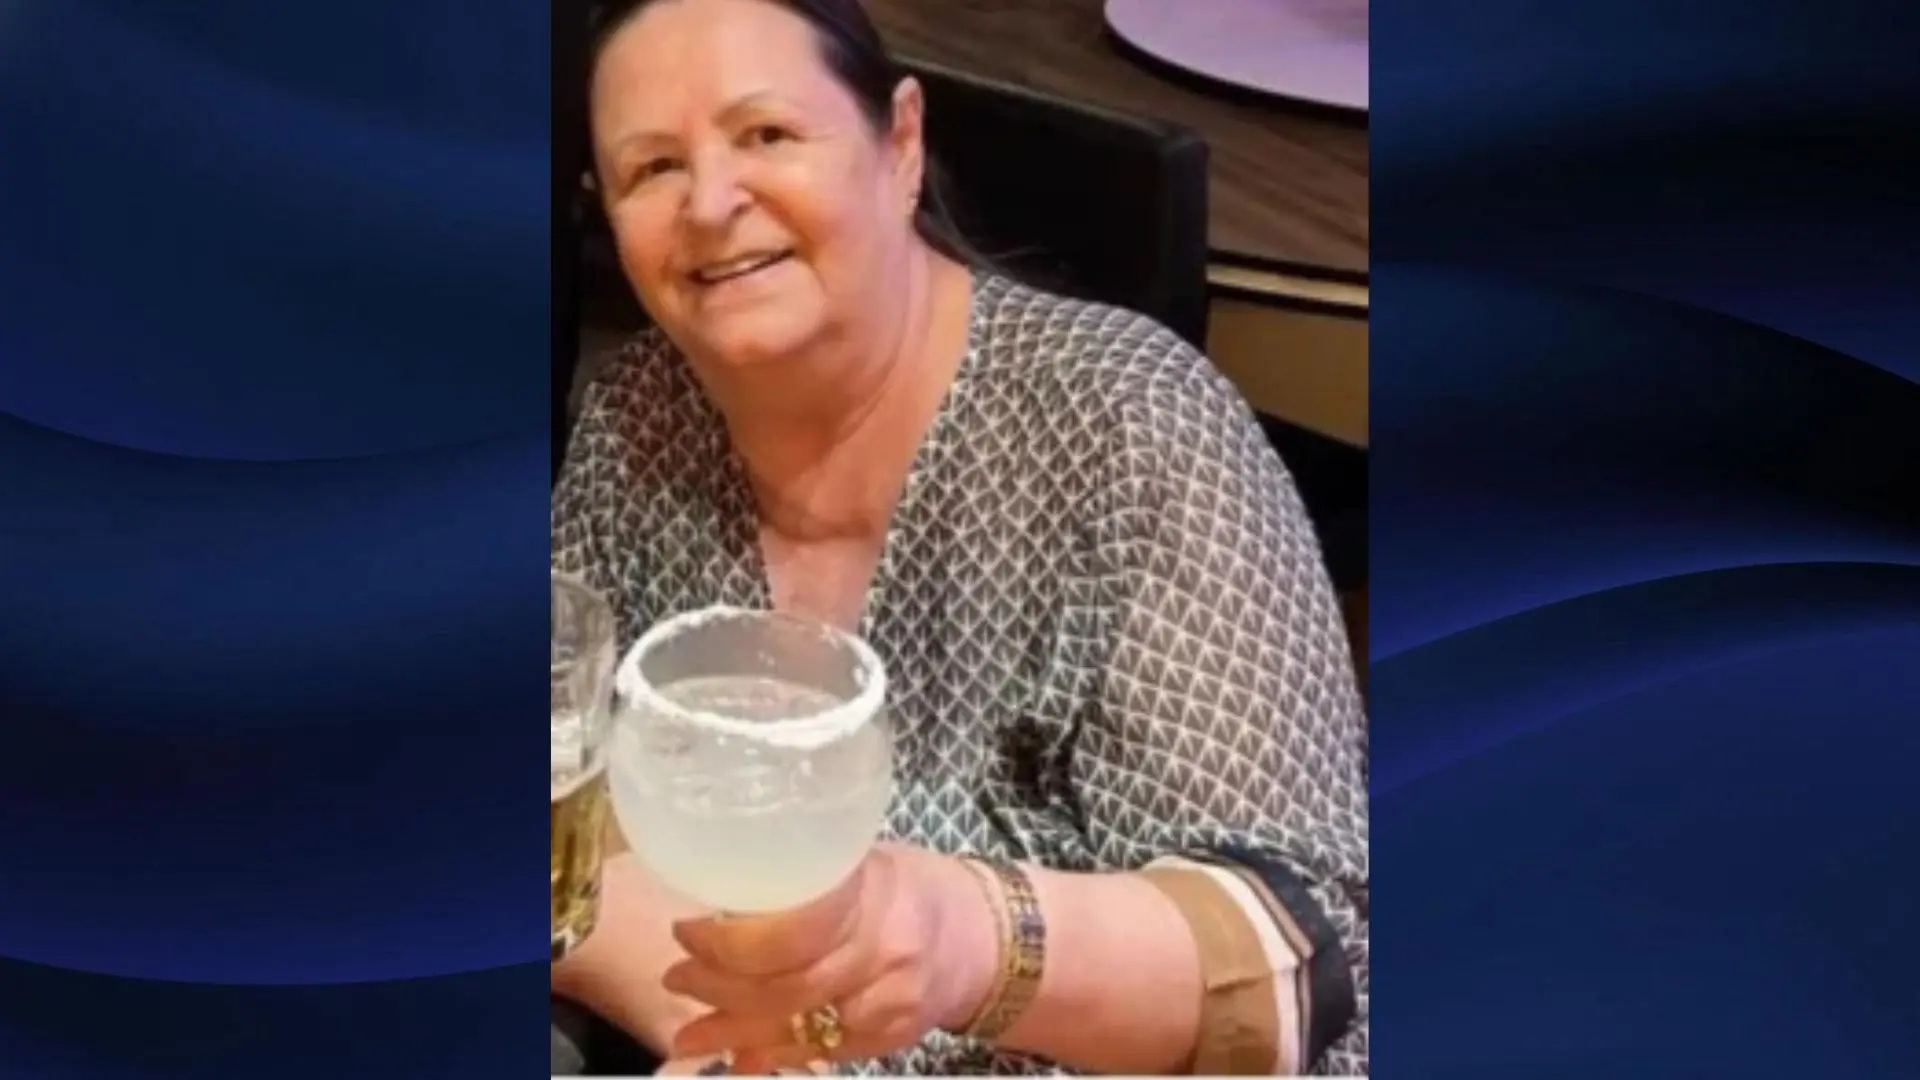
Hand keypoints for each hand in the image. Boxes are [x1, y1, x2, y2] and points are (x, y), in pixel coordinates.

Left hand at [661, 844, 997, 1072]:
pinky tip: (738, 1057)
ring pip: (795, 1027)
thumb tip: (722, 905)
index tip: (688, 929)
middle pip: (783, 987)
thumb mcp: (860, 863)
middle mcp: (883, 952)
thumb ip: (802, 883)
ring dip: (733, 1032)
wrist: (981, 938)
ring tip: (689, 1031)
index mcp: (871, 895)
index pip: (787, 931)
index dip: (727, 940)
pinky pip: (819, 1052)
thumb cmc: (909, 887)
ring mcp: (889, 1002)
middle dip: (718, 987)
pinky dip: (772, 1055)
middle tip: (678, 976)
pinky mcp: (889, 1038)